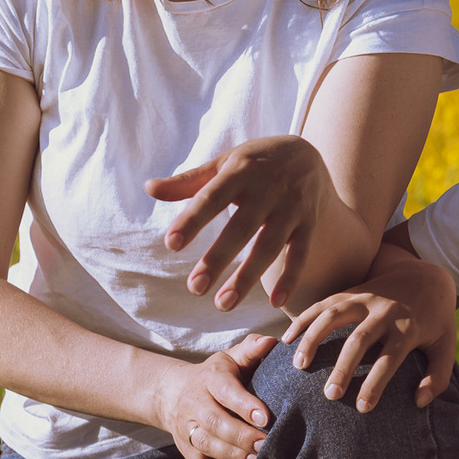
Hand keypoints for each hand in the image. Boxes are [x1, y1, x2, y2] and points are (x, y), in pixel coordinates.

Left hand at [147, 136, 326, 311]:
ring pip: (270, 246)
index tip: (170, 245)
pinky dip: (290, 278)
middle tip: (195, 289)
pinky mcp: (309, 224)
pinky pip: (300, 254)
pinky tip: (275, 304)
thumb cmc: (254, 163)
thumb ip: (188, 181)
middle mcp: (269, 189)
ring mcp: (292, 208)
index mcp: (241, 171)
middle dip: (218, 259)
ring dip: (247, 277)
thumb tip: (149, 188)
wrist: (308, 153)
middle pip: (242, 228)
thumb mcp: (223, 164)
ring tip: (223, 304)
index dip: (192, 220)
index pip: (212, 197)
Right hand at [154, 334, 278, 458]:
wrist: (171, 392)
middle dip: (242, 436)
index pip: (224, 391)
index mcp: (209, 379)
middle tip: (269, 444)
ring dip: (234, 458)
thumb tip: (271, 342)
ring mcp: (189, 431)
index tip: (265, 416)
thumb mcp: (230, 358)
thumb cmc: (215, 375)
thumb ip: (251, 350)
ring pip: (208, 448)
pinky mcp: (188, 453)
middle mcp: (195, 405)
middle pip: (215, 424)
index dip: (243, 404)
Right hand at [282, 251, 458, 410]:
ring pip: (335, 315)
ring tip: (298, 365)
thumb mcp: (447, 346)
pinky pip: (323, 303)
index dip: (376, 384)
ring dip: (314, 337)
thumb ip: (438, 376)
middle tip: (329, 395)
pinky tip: (286, 339)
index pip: (390, 359)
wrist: (427, 276)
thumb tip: (419, 403)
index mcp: (409, 327)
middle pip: (360, 340)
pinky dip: (304, 318)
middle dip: (344, 367)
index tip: (362, 408)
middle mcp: (385, 311)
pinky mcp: (352, 291)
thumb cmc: (436, 320)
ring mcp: (366, 297)